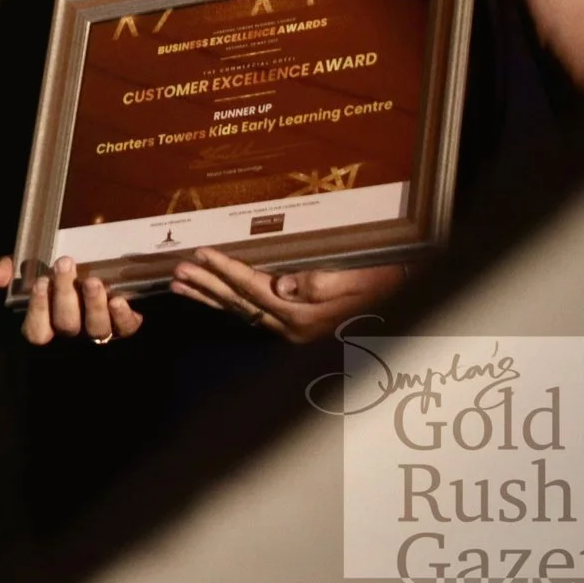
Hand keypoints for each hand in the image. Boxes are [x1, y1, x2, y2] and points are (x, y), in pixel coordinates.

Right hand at [15, 253, 141, 344]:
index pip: (37, 331)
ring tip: (92, 281)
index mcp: (48, 325)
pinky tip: (118, 299)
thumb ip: (12, 271)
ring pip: (96, 329)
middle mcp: (73, 334)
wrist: (103, 274)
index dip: (38, 309)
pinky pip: (125, 329)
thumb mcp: (34, 271)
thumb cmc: (61, 279)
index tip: (41, 281)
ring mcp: (99, 333)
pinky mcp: (125, 328)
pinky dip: (122, 316)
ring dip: (93, 305)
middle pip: (66, 324)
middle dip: (65, 295)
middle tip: (65, 263)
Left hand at [169, 246, 404, 343]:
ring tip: (180, 284)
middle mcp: (292, 326)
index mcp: (303, 316)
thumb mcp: (358, 280)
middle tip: (176, 272)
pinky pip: (252, 312)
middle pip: (239, 303)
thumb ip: (320, 283)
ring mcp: (292, 329)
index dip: (225, 270)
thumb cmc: (384, 282)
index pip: (254, 288)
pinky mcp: (295, 325)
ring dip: (209, 296)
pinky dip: (227, 302)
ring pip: (240, 310)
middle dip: (206, 286)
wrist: (406, 298)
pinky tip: (212, 295)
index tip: (200, 253)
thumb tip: (283, 285)